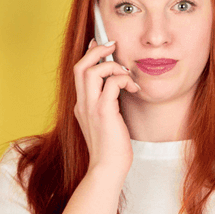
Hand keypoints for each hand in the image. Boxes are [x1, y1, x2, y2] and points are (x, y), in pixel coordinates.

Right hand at [73, 39, 138, 174]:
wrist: (107, 169)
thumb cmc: (111, 149)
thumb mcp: (107, 122)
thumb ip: (108, 105)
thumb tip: (118, 88)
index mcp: (82, 105)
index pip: (79, 72)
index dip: (89, 54)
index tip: (100, 44)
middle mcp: (82, 104)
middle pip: (80, 66)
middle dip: (97, 51)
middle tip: (113, 46)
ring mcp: (90, 108)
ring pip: (91, 71)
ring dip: (112, 65)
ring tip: (127, 73)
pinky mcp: (103, 113)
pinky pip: (112, 84)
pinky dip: (124, 79)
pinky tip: (135, 88)